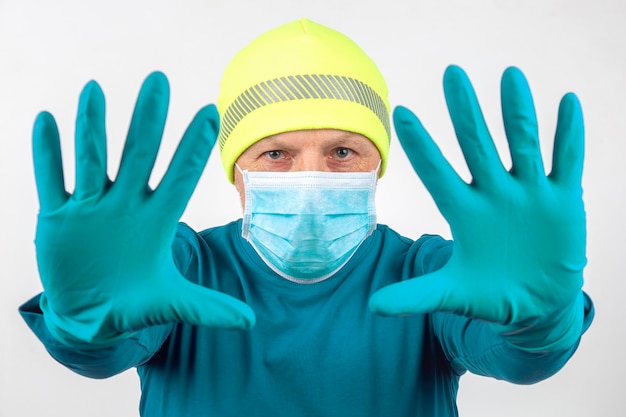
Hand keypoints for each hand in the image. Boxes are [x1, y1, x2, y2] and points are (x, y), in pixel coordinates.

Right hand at [34, 72, 254, 347]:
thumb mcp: (171, 302)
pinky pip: (51, 180)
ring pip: (91, 158)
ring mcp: (91, 209)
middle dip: (148, 120)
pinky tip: (46, 121)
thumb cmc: (135, 303)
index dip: (194, 145)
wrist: (93, 315)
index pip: (180, 175)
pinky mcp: (58, 219)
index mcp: (157, 221)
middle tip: (159, 80)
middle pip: (139, 154)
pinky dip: (47, 154)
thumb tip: (251, 322)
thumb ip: (208, 307)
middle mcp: (126, 206)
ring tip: (95, 89)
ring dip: (91, 126)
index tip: (211, 111)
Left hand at [369, 66, 584, 348]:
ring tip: (509, 75)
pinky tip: (568, 103)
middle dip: (465, 112)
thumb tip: (372, 306)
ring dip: (517, 112)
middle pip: (477, 145)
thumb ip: (414, 296)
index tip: (401, 112)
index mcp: (463, 211)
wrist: (534, 304)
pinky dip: (569, 136)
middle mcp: (493, 194)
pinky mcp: (562, 200)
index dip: (421, 145)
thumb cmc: (489, 294)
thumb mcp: (452, 294)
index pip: (437, 172)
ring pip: (522, 144)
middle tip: (451, 74)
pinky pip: (567, 162)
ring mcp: (528, 194)